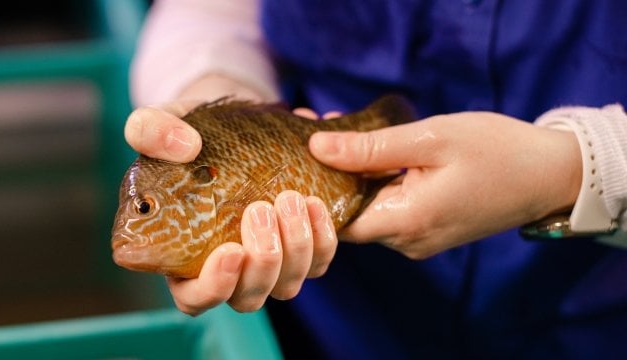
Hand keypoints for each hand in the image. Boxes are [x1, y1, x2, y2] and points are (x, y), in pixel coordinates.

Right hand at [123, 78, 337, 315]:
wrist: (229, 124)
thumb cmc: (184, 134)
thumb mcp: (158, 122)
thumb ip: (150, 130)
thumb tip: (184, 147)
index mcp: (182, 256)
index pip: (193, 298)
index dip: (214, 285)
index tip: (231, 250)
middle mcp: (227, 269)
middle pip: (248, 297)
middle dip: (263, 260)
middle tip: (261, 208)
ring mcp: (266, 262)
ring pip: (287, 285)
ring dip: (296, 248)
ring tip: (292, 197)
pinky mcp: (299, 247)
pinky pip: (318, 262)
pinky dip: (322, 237)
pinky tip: (315, 201)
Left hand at [309, 111, 581, 258]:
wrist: (551, 174)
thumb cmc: (496, 151)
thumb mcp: (430, 139)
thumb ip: (371, 147)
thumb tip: (316, 147)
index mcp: (405, 224)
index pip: (334, 219)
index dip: (312, 187)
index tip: (298, 151)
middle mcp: (407, 242)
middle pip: (347, 213)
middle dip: (327, 172)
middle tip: (313, 126)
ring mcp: (418, 239)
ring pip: (367, 209)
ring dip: (350, 173)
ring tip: (336, 129)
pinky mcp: (428, 230)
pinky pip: (388, 208)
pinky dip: (373, 181)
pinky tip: (368, 149)